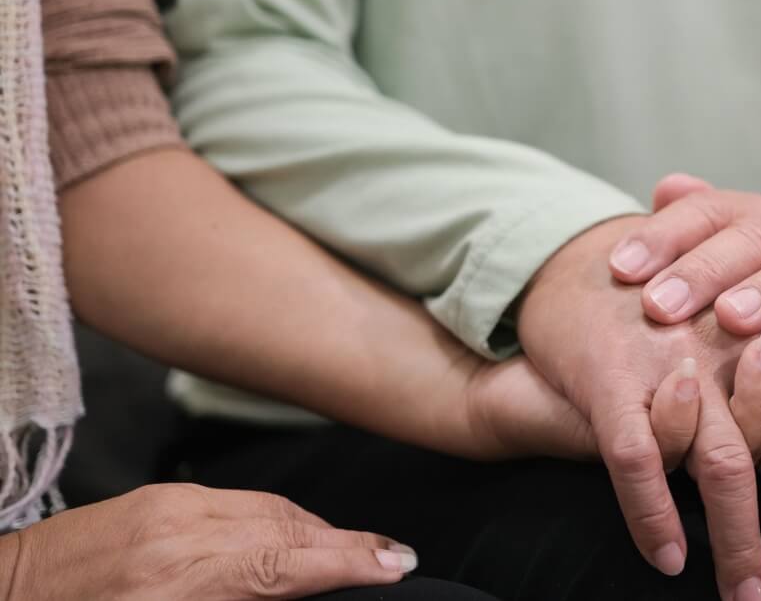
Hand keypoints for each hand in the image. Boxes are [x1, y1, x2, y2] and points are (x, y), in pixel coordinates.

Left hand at [0, 484, 416, 599]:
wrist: (7, 600)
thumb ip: (236, 598)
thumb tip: (294, 590)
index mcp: (177, 582)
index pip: (283, 562)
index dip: (346, 562)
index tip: (395, 564)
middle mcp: (177, 532)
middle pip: (286, 527)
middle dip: (346, 544)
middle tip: (394, 557)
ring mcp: (167, 506)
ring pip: (268, 508)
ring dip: (317, 530)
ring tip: (355, 551)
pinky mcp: (158, 497)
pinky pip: (239, 500)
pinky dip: (279, 517)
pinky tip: (295, 534)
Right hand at [519, 217, 760, 599]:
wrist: (580, 265)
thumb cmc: (668, 319)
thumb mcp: (737, 352)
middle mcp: (739, 355)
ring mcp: (677, 364)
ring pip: (726, 466)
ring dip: (743, 543)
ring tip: (751, 600)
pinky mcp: (612, 374)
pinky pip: (638, 456)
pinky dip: (653, 512)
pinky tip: (670, 559)